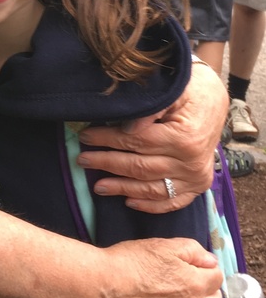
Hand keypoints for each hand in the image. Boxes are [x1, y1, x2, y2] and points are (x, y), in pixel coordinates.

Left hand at [77, 60, 225, 212]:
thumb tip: (127, 127)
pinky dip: (150, 205)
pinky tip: (129, 202)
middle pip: (140, 167)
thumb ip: (150, 109)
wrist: (215, 102)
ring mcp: (195, 177)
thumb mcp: (171, 91)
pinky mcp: (198, 186)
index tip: (86, 137)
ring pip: (152, 188)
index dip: (108, 140)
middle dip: (107, 164)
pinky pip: (172, 202)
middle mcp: (190, 162)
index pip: (136, 141)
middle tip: (83, 160)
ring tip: (98, 186)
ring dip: (122, 188)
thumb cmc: (189, 92)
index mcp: (183, 137)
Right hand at [85, 237, 222, 297]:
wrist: (97, 291)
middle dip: (211, 294)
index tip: (196, 267)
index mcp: (195, 284)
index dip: (206, 270)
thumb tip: (210, 263)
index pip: (216, 278)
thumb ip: (192, 250)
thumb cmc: (126, 264)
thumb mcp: (160, 245)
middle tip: (196, 286)